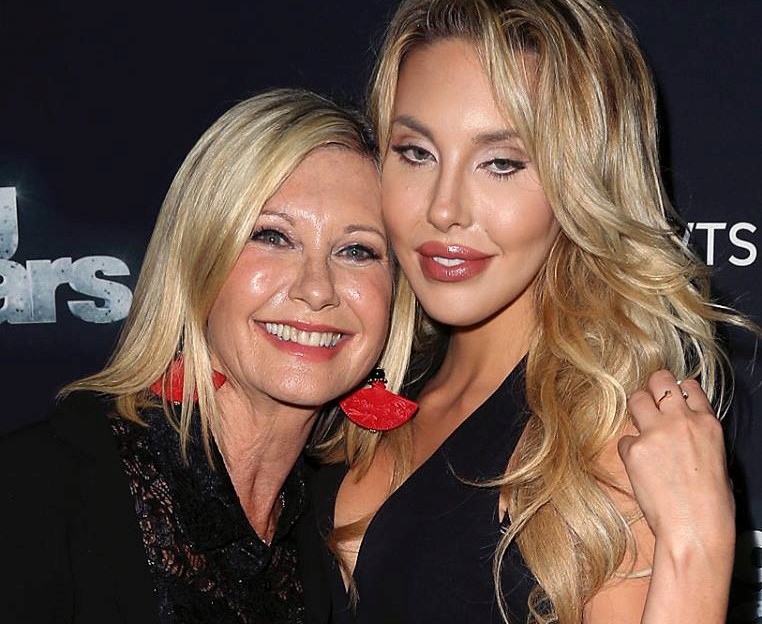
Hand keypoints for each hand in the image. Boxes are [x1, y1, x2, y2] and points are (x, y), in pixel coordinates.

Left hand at [618, 370, 733, 559]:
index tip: (670, 399)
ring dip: (636, 410)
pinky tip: (640, 467)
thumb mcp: (717, 460)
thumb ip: (697, 436)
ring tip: (640, 429)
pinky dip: (628, 450)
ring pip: (636, 398)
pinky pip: (624, 439)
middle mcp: (681, 421)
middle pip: (659, 380)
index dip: (676, 391)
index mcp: (707, 424)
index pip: (688, 387)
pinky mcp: (634, 449)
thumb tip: (683, 434)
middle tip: (648, 402)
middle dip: (652, 388)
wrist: (695, 529)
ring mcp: (656, 433)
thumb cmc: (711, 505)